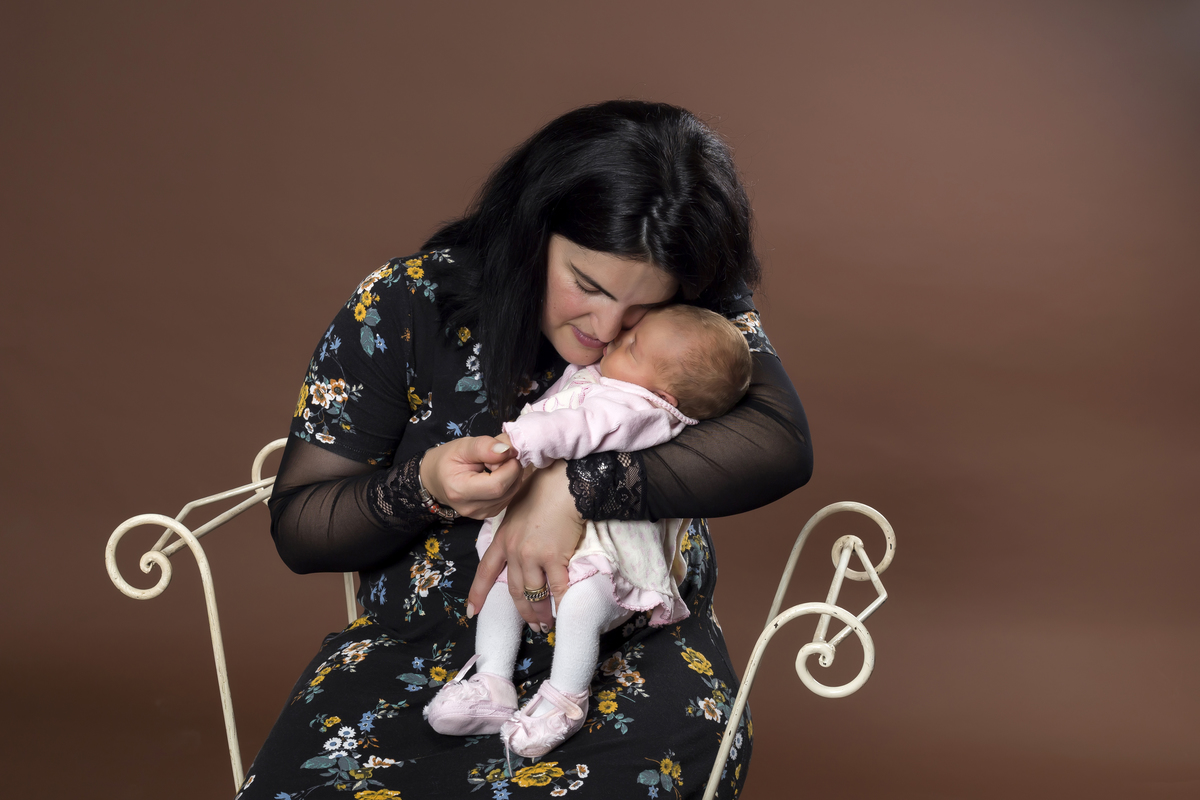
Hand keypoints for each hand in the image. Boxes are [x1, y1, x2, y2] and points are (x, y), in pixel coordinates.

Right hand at [419, 436, 522, 519]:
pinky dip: (509, 482)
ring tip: (495, 464)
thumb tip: (507, 450)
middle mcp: (471, 508)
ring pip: (512, 492)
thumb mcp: (462, 446)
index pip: (498, 484)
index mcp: (460, 490)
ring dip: (512, 474)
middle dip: (512, 468)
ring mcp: (481, 514)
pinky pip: (509, 496)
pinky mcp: (490, 514)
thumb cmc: (447, 460)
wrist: (436, 478)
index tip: (505, 450)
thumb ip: (484, 446)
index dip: (509, 465)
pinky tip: (497, 474)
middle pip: (508, 489)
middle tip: (500, 455)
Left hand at [468, 459, 583, 631]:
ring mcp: (533, 555)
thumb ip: (515, 531)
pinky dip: (560, 602)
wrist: (562, 484)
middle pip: (514, 590)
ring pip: (534, 593)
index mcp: (502, 539)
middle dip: (522, 611)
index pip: (486, 571)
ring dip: (540, 613)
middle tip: (531, 626)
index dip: (478, 593)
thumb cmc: (543, 491)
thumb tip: (521, 545)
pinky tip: (563, 612)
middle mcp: (514, 551)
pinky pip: (557, 587)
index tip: (472, 612)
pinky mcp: (554, 556)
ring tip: (545, 625)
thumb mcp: (517, 510)